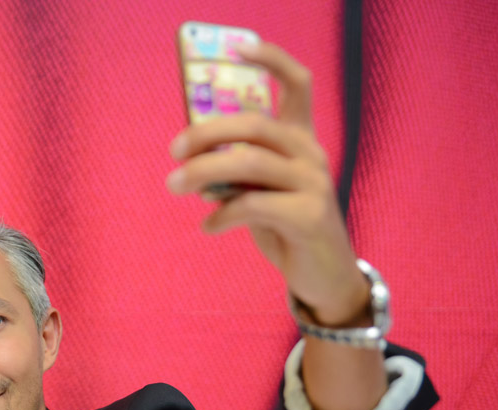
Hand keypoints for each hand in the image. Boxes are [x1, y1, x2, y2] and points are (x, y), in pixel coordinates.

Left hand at [166, 41, 368, 326]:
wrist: (323, 274)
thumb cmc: (285, 226)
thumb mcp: (260, 191)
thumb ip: (236, 172)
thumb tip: (194, 163)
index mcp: (300, 139)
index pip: (297, 84)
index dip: (272, 60)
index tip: (239, 48)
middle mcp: (311, 153)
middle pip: (254, 124)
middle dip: (207, 134)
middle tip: (174, 152)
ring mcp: (315, 183)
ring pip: (249, 163)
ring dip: (203, 173)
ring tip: (175, 186)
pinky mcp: (310, 216)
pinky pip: (252, 205)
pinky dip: (221, 215)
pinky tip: (207, 227)